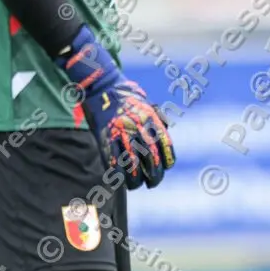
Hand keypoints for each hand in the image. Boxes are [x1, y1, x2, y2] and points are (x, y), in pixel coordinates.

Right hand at [56, 26, 175, 188]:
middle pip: (152, 161)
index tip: (165, 168)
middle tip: (152, 182)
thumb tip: (165, 136)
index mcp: (151, 120)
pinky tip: (121, 180)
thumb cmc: (126, 95)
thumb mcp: (147, 104)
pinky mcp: (106, 139)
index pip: (165, 147)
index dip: (166, 161)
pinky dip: (118, 175)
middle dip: (154, 176)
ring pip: (133, 167)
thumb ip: (156, 120)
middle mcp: (139, 129)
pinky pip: (114, 162)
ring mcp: (122, 135)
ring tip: (136, 185)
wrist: (103, 85)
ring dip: (136, 181)